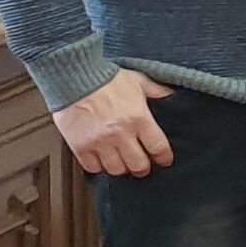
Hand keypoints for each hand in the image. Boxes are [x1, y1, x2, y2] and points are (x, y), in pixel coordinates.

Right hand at [56, 70, 174, 177]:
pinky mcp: (80, 146)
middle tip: (141, 166)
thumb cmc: (105, 77)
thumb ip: (157, 91)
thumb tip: (172, 97)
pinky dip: (98, 166)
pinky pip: (92, 168)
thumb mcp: (138, 80)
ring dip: (121, 168)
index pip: (158, 147)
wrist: (73, 76)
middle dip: (142, 168)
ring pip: (116, 170)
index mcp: (139, 118)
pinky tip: (100, 160)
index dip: (163, 158)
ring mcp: (100, 142)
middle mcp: (120, 133)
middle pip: (138, 165)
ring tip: (121, 162)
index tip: (164, 161)